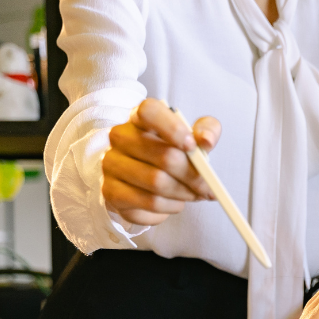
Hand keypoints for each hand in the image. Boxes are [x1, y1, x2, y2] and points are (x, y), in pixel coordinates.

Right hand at [102, 98, 219, 225]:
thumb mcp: (192, 139)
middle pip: (164, 157)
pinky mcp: (112, 192)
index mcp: (139, 118)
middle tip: (207, 188)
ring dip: (184, 194)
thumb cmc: (172, 155)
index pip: (150, 111)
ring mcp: (111, 164)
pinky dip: (170, 207)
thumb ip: (206, 131)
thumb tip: (206, 140)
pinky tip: (174, 203)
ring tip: (192, 195)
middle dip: (193, 176)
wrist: (142, 183)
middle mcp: (120, 137)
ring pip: (158, 184)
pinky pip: (150, 204)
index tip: (192, 146)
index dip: (173, 128)